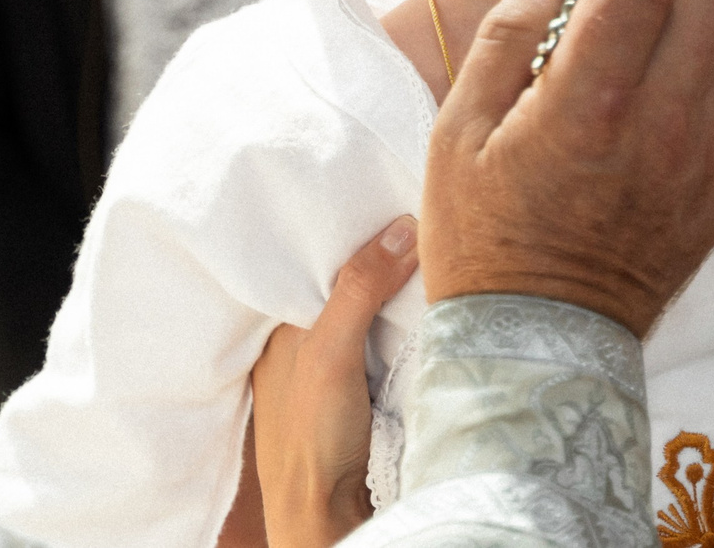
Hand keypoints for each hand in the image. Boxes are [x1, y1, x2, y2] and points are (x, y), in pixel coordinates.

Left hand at [251, 215, 421, 547]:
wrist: (326, 514)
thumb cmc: (311, 436)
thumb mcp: (329, 351)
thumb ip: (358, 289)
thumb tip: (400, 226)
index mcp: (281, 330)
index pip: (315, 264)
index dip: (349, 235)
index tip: (386, 198)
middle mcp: (304, 346)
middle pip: (347, 287)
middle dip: (378, 258)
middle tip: (420, 216)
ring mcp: (335, 372)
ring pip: (369, 314)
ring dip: (396, 292)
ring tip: (432, 248)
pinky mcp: (364, 394)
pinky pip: (386, 343)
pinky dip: (404, 325)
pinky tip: (427, 307)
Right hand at [421, 0, 713, 336]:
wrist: (540, 344)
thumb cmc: (483, 237)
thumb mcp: (460, 130)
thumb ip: (509, 33)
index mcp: (591, 106)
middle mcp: (664, 126)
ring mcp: (703, 159)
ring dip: (687, 6)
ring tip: (631, 20)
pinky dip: (697, 62)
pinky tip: (648, 80)